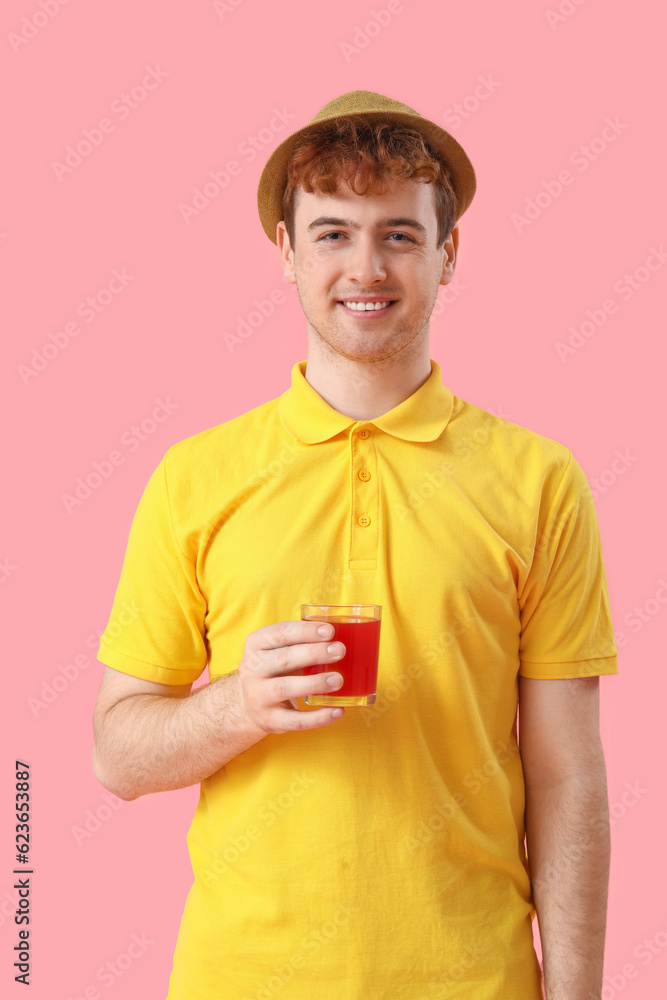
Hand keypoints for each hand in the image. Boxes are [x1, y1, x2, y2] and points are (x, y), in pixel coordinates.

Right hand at [235, 619, 345, 733]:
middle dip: (314, 653)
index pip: (280, 633)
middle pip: (284, 658)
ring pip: (285, 688)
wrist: (249, 705)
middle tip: (339, 650)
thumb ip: (301, 642)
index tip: (330, 631)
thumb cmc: (275, 669)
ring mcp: (259, 696)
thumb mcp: (278, 650)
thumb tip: (344, 634)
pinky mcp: (270, 720)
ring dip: (314, 683)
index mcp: (256, 645)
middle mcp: (253, 670)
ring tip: (338, 680)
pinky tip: (337, 710)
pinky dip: (318, 717)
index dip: (305, 631)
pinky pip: (295, 720)